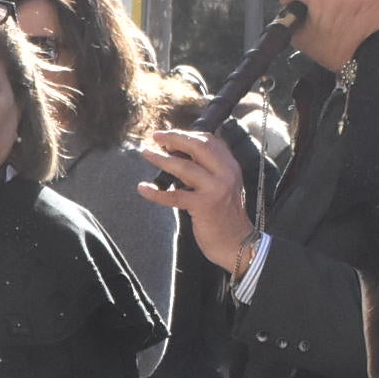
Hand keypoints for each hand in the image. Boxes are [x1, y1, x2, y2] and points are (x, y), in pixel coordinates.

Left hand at [136, 129, 257, 271]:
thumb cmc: (224, 215)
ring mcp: (216, 189)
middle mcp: (226, 173)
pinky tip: (142, 188)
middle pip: (198, 147)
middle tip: (155, 135)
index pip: (210, 141)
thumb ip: (206, 170)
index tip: (169, 136)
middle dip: (174, 138)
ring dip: (161, 159)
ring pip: (184, 167)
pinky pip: (175, 196)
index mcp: (230, 166)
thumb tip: (176, 154)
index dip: (187, 135)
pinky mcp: (204, 206)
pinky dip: (156, 192)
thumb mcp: (221, 186)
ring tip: (145, 152)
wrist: (236, 242)